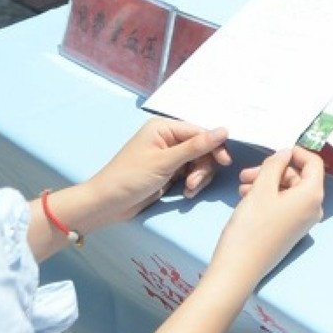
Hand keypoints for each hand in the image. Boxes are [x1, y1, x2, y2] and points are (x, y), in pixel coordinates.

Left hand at [69, 118, 230, 230]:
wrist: (107, 204)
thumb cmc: (130, 178)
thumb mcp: (165, 162)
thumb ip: (196, 146)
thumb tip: (224, 130)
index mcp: (164, 128)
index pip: (200, 132)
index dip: (215, 146)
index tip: (225, 163)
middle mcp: (168, 139)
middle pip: (202, 148)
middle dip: (202, 167)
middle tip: (193, 184)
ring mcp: (169, 156)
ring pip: (199, 163)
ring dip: (198, 178)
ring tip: (188, 190)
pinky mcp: (169, 172)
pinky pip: (191, 173)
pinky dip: (192, 183)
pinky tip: (185, 193)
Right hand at [211, 145, 326, 285]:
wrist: (239, 268)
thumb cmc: (251, 226)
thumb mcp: (261, 188)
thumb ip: (275, 165)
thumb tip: (286, 153)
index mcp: (312, 196)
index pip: (314, 163)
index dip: (295, 153)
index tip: (272, 153)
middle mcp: (313, 208)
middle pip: (298, 177)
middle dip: (273, 170)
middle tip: (246, 173)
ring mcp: (302, 221)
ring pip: (287, 190)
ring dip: (265, 183)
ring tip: (242, 186)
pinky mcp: (290, 230)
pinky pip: (283, 204)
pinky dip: (266, 196)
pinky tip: (246, 197)